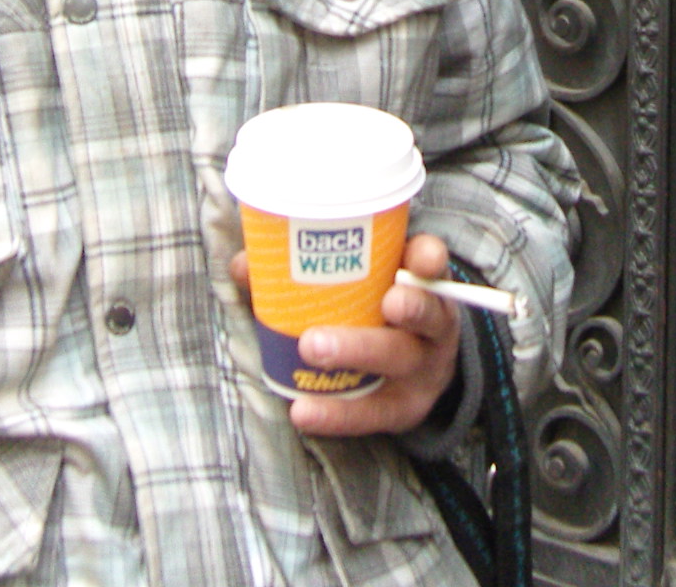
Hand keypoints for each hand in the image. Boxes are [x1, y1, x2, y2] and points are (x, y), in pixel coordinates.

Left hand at [229, 233, 462, 436]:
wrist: (421, 367)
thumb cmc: (379, 308)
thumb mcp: (367, 281)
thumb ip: (312, 266)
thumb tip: (242, 264)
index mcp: (424, 282)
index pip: (432, 263)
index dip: (427, 260)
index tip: (417, 261)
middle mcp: (433, 324)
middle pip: (418, 317)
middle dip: (379, 309)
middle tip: (331, 321)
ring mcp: (423, 369)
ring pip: (396, 362)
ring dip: (354, 354)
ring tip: (310, 351)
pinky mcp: (405, 409)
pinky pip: (371, 414)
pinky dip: (336, 415)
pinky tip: (303, 412)